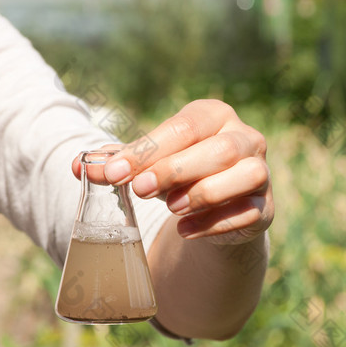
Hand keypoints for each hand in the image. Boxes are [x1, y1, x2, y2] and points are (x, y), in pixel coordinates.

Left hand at [72, 99, 273, 243]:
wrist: (216, 209)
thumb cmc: (179, 175)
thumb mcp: (149, 164)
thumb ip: (117, 162)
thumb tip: (79, 165)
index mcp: (214, 116)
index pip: (184, 127)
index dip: (148, 150)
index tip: (113, 173)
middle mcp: (245, 138)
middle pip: (218, 149)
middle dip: (175, 169)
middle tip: (140, 190)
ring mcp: (260, 172)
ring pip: (245, 174)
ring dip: (204, 193)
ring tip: (171, 208)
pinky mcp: (266, 207)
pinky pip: (249, 212)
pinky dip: (216, 224)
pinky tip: (186, 230)